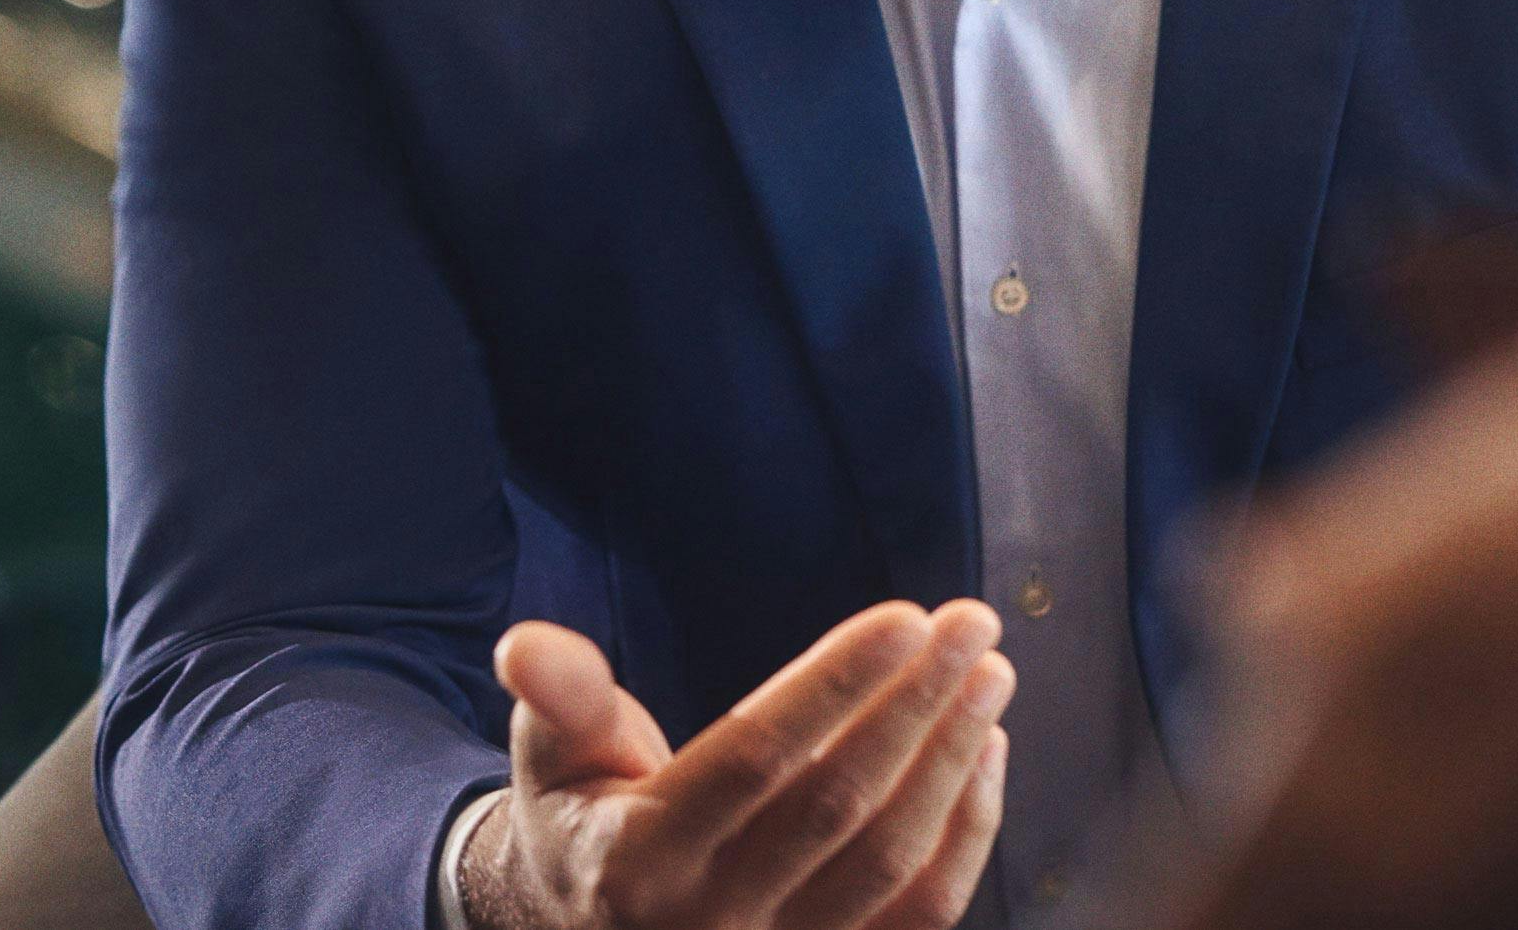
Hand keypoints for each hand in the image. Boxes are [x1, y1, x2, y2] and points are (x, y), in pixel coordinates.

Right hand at [458, 600, 1014, 929]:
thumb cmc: (585, 820)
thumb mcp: (553, 759)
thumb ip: (558, 701)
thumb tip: (528, 647)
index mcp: (638, 860)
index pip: (755, 758)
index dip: (834, 686)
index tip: (907, 617)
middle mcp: (712, 921)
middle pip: (838, 807)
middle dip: (917, 707)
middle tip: (971, 625)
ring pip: (891, 863)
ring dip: (952, 762)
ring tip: (989, 675)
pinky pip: (920, 913)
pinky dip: (966, 834)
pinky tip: (985, 752)